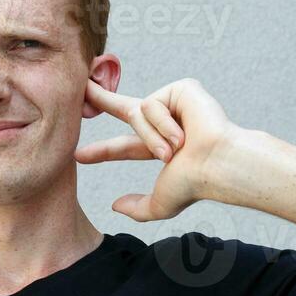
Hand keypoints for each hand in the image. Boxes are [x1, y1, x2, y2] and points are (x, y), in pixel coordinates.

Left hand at [76, 78, 243, 220]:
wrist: (215, 165)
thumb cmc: (194, 184)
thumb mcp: (161, 204)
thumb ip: (138, 208)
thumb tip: (115, 206)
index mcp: (162, 147)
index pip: (125, 147)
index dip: (103, 151)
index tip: (79, 155)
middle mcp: (168, 124)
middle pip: (126, 110)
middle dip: (102, 98)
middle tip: (81, 87)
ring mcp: (175, 104)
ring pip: (137, 113)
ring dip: (151, 137)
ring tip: (174, 149)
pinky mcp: (182, 89)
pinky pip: (152, 103)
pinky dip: (162, 122)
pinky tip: (183, 131)